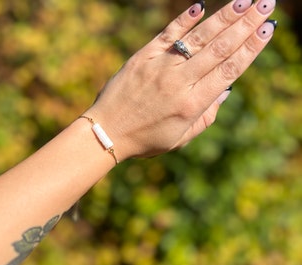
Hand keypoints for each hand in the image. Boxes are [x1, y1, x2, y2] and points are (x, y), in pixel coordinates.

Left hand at [85, 0, 275, 160]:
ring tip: (245, 1)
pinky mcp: (143, 57)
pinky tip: (201, 6)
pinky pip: (167, 34)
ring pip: (198, 37)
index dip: (251, 48)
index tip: (267, 29)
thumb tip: (225, 89)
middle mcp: (179, 82)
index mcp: (192, 104)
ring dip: (224, 17)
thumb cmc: (146, 139)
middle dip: (246, 24)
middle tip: (266, 4)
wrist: (107, 131)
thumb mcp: (181, 137)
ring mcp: (160, 67)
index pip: (229, 70)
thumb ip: (206, 115)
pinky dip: (184, 20)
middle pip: (220, 48)